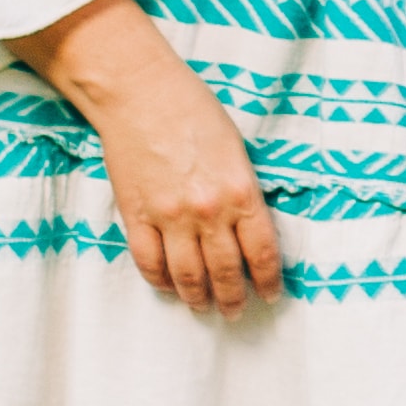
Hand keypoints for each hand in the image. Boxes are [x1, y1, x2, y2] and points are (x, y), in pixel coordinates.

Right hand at [13, 0, 283, 315]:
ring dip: (197, 297)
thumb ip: (244, 193)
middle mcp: (208, 211)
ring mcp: (169, 216)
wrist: (141, 94)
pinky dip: (160, 280)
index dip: (267, 281)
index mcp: (241, 192)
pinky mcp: (136, 215)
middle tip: (235, 311)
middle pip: (225, 272)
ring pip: (187, 276)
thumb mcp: (236, 151)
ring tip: (203, 306)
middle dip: (233, 298)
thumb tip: (248, 231)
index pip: (261, 252)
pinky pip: (149, 262)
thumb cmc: (194, 112)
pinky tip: (169, 285)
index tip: (269, 295)